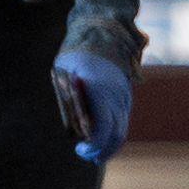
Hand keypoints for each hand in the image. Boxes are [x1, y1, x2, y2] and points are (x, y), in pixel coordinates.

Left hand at [54, 48, 132, 164]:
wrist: (101, 32)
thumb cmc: (76, 55)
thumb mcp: (64, 75)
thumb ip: (68, 102)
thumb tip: (73, 131)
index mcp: (101, 91)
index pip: (104, 129)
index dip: (94, 145)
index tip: (80, 149)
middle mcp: (117, 96)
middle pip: (116, 135)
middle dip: (102, 151)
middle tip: (86, 155)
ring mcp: (124, 97)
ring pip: (122, 130)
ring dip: (109, 146)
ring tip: (94, 155)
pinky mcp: (125, 97)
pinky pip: (122, 121)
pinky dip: (112, 135)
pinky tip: (100, 142)